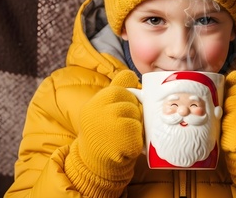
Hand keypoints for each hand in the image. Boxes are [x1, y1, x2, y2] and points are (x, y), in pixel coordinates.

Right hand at [66, 70, 142, 186]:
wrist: (94, 163)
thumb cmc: (102, 132)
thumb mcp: (102, 107)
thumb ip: (116, 89)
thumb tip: (130, 73)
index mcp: (97, 100)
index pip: (123, 87)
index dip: (127, 99)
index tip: (121, 110)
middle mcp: (102, 109)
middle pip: (132, 102)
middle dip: (133, 113)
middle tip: (121, 125)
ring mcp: (113, 124)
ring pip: (138, 115)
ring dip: (136, 125)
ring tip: (123, 134)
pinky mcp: (125, 138)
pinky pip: (140, 130)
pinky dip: (138, 138)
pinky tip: (127, 143)